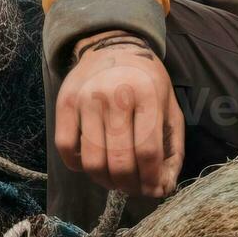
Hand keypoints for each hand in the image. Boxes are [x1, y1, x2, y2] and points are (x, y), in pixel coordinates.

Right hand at [54, 33, 183, 197]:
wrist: (113, 47)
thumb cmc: (146, 83)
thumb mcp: (170, 109)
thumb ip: (172, 150)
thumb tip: (163, 189)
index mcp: (147, 95)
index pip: (148, 152)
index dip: (151, 180)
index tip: (152, 189)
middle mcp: (115, 95)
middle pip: (120, 161)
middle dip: (129, 186)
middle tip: (133, 188)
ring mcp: (86, 99)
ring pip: (92, 161)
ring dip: (105, 181)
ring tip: (115, 180)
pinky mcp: (64, 103)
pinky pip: (66, 148)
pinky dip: (78, 166)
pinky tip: (92, 162)